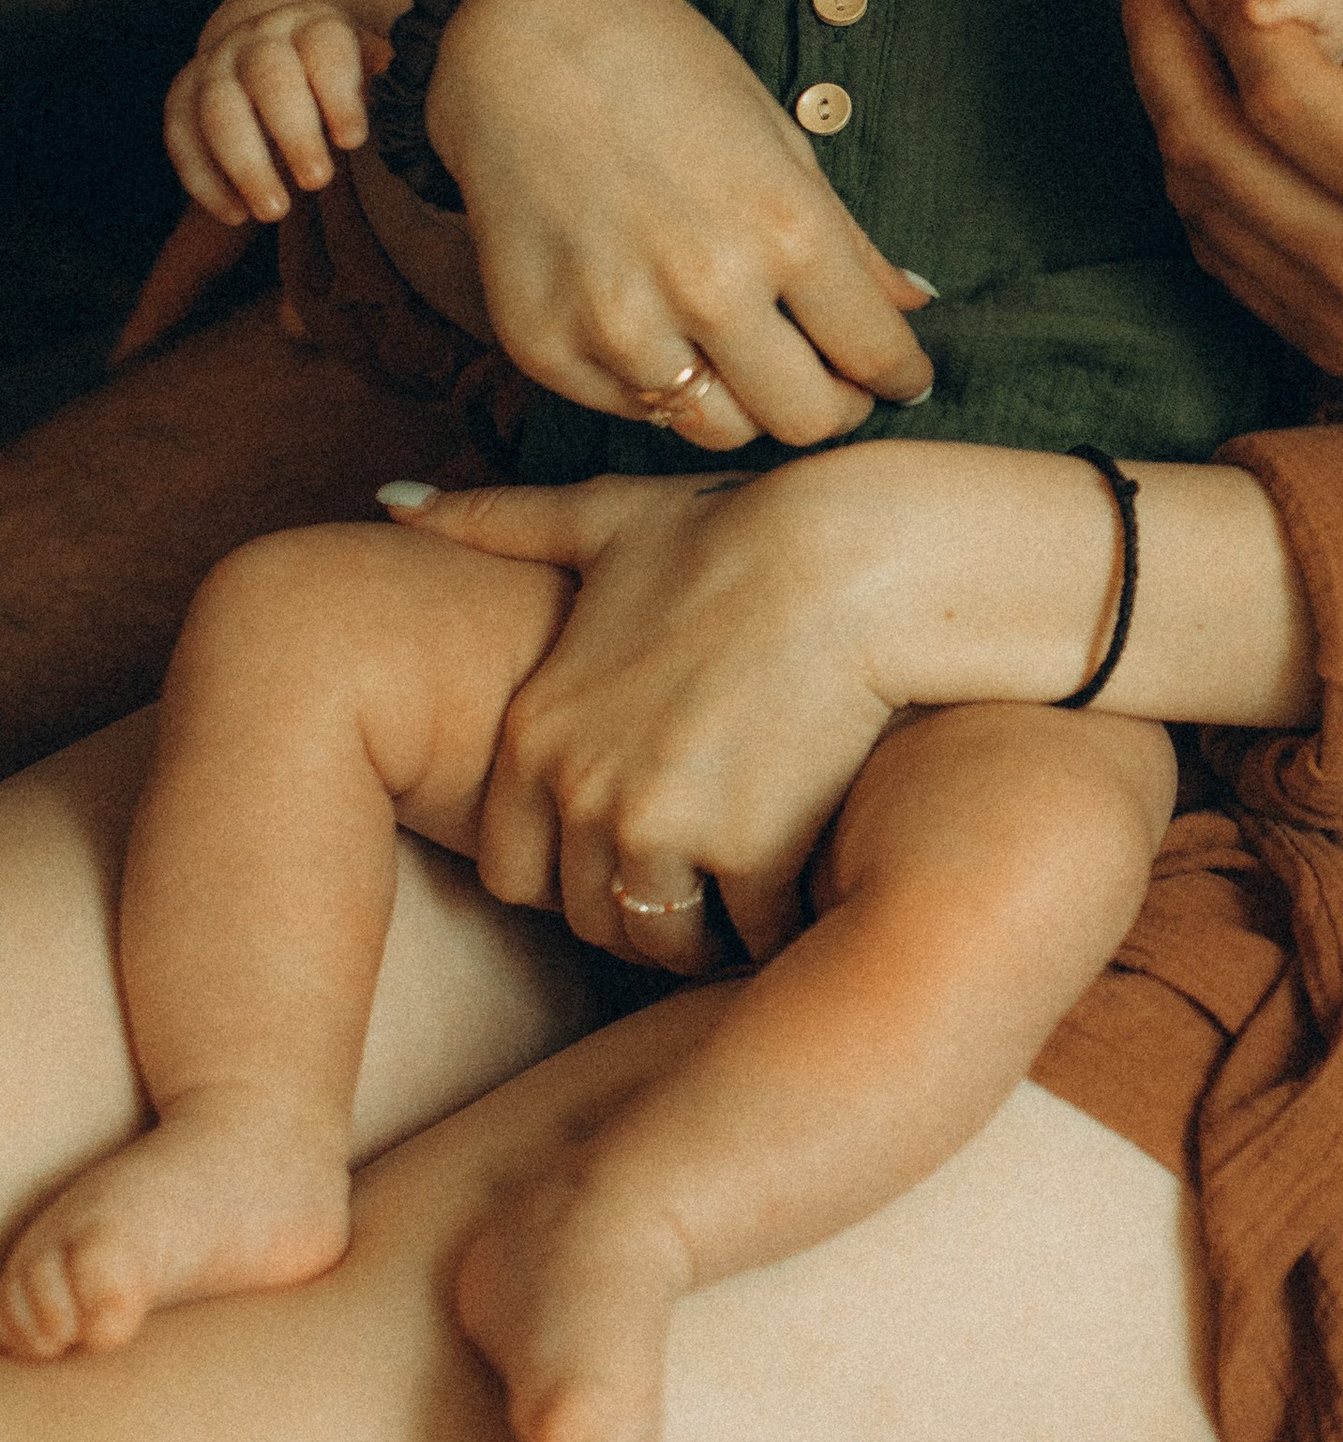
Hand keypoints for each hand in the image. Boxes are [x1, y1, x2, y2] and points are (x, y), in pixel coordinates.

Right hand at [165, 2, 383, 226]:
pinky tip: (235, 215)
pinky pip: (181, 136)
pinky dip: (204, 180)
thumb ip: (397, 87)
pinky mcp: (181, 98)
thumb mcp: (374, 67)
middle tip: (318, 182)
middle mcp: (259, 36)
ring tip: (274, 212)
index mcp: (315, 23)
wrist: (272, 43)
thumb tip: (437, 119)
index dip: (338, 94)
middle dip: (292, 131)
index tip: (355, 141)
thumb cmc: (339, 74)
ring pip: (219, 108)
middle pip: (270, 76)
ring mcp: (215, 64)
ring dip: (245, 163)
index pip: (326, 48)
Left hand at [381, 461, 912, 966]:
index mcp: (536, 732)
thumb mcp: (603, 518)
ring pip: (663, 939)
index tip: (626, 849)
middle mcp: (581, 790)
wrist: (853, 554)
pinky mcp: (749, 849)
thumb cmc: (735, 533)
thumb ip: (495, 522)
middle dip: (638, 910)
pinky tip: (802, 880)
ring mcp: (661, 826)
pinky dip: (776, 921)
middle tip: (694, 888)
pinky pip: (749, 932)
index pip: (511, 871)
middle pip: (589, 916)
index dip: (569, 871)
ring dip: (703, 934)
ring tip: (743, 901)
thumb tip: (391, 502)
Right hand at [424, 0, 934, 451]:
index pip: (874, 354)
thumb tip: (912, 307)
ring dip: (744, 404)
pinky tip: (654, 325)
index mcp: (785, 228)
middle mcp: (706, 287)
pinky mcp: (543, 346)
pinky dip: (654, 382)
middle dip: (834, 408)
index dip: (900, 376)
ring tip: (740, 356)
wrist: (514, 41)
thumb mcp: (779, 138)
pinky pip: (629, 407)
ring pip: (717, 430)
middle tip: (832, 384)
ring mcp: (617, 325)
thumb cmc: (662, 70)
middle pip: (805, 419)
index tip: (901, 379)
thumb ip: (848, 241)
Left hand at [1118, 0, 1342, 419]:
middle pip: (1209, 145)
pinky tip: (1198, 103)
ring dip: (1163, 99)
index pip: (1284, 94)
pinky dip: (1196, 171)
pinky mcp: (1327, 346)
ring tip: (1159, 11)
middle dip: (1158, 33)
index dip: (1226, 6)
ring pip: (1200, 202)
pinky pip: (1223, 253)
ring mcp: (1339, 321)